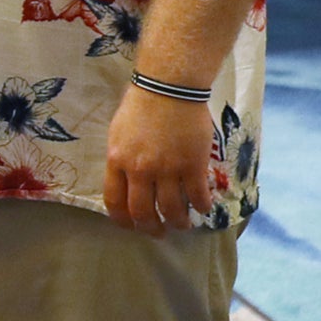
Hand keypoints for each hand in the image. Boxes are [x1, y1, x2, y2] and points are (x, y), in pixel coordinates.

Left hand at [103, 83, 216, 235]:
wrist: (169, 87)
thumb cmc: (141, 105)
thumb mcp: (118, 134)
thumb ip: (121, 159)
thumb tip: (126, 180)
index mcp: (117, 161)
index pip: (115, 201)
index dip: (123, 220)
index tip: (131, 227)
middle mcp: (139, 170)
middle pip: (143, 211)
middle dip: (151, 228)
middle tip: (159, 233)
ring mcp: (167, 169)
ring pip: (171, 209)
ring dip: (178, 222)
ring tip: (183, 225)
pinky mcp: (193, 165)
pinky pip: (197, 195)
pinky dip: (202, 206)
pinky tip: (205, 208)